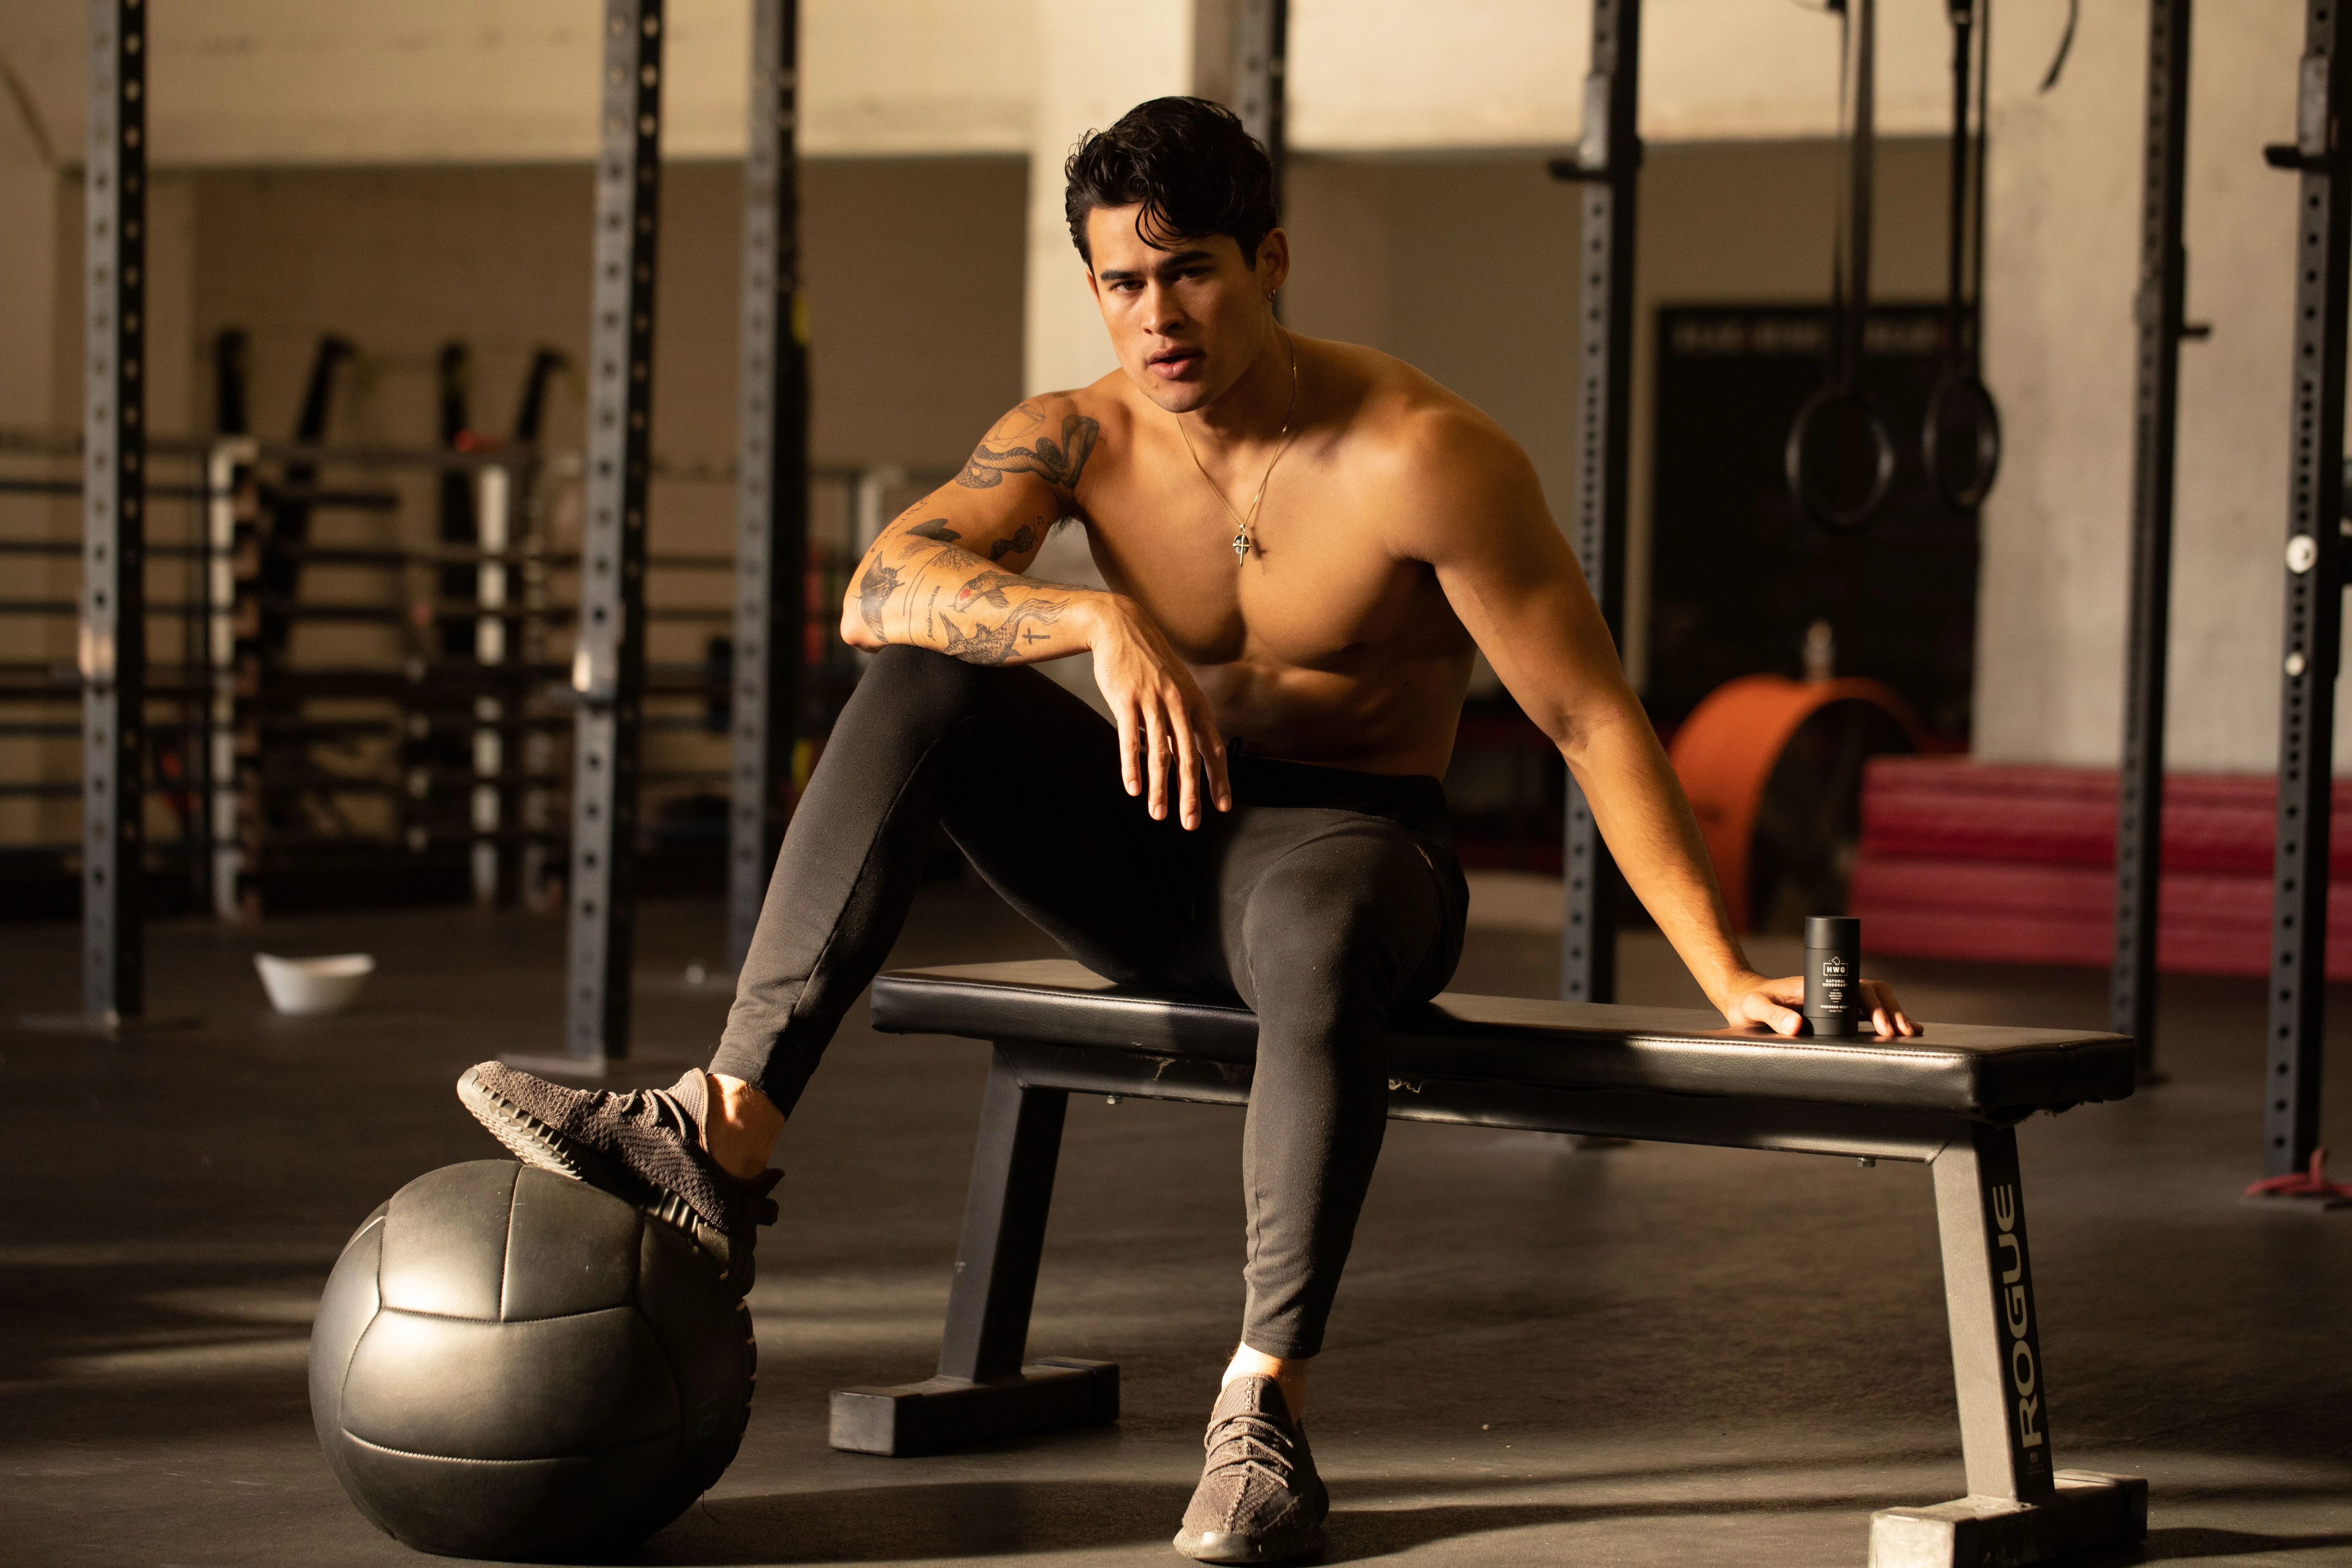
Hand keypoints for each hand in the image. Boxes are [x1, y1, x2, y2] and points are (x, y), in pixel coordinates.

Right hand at [1086, 597, 1231, 828]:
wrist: (1122, 628)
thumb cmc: (1150, 664)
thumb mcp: (1175, 688)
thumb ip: (1182, 721)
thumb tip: (1185, 756)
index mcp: (1195, 704)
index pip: (1213, 748)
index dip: (1219, 779)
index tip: (1223, 807)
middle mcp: (1179, 704)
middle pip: (1189, 758)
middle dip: (1191, 795)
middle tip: (1190, 824)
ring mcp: (1153, 702)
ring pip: (1160, 754)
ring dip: (1160, 788)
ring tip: (1158, 815)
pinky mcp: (1127, 700)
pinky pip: (1131, 740)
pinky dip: (1132, 767)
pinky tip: (1133, 789)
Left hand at [1716, 971, 1918, 1037]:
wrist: (1743, 1000)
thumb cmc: (1748, 1002)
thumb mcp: (1755, 1007)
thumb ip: (1772, 1015)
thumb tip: (1796, 1026)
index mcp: (1817, 986)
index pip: (1856, 989)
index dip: (1873, 1005)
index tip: (1881, 1025)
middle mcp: (1830, 990)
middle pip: (1872, 994)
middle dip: (1891, 1010)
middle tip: (1903, 1032)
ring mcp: (1834, 1001)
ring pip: (1874, 1003)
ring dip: (1894, 1015)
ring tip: (1910, 1033)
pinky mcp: (1834, 1014)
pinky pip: (1865, 1014)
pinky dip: (1885, 1021)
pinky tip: (1900, 1033)